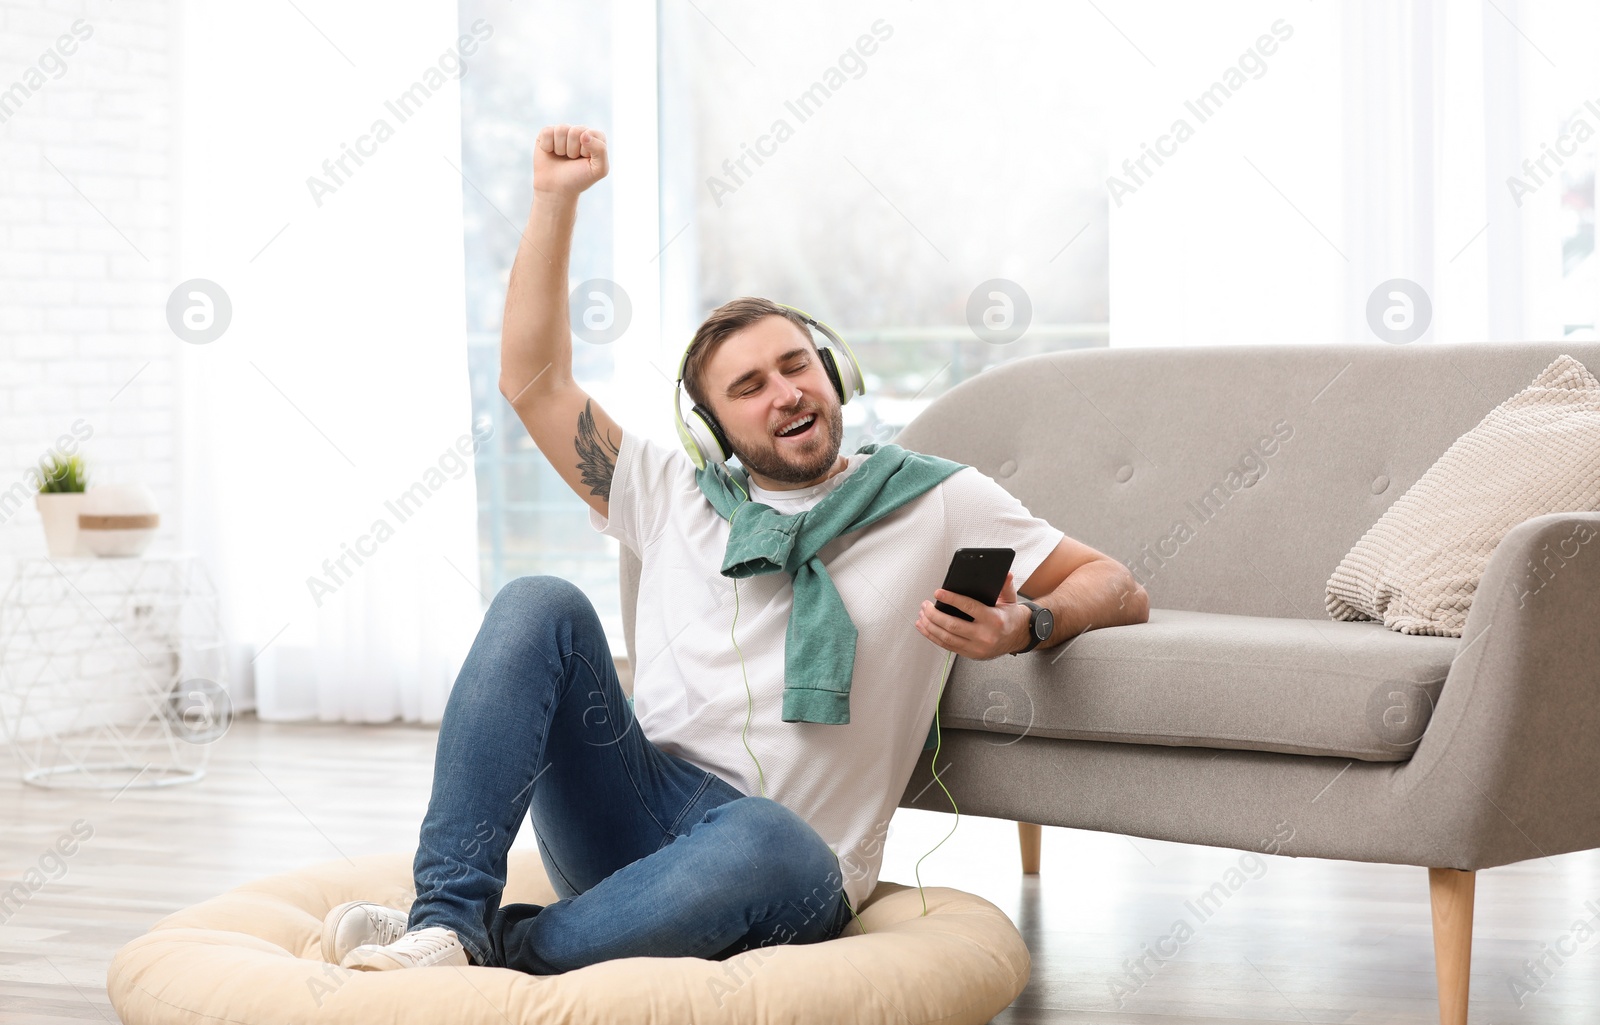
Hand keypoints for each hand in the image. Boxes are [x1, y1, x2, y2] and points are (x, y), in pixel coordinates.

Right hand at [533, 124, 607, 197]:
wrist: (556, 188)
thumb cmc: (579, 178)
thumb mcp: (599, 170)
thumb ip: (601, 150)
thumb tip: (584, 134)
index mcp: (596, 137)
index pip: (591, 134)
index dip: (586, 150)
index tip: (584, 160)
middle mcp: (580, 131)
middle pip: (575, 131)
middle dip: (572, 150)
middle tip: (572, 159)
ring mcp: (563, 131)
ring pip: (561, 130)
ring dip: (560, 149)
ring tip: (562, 156)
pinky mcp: (547, 133)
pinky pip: (547, 132)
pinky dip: (547, 146)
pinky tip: (550, 152)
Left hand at [915, 571, 1030, 659]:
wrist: (1018, 638)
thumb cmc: (1010, 617)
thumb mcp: (1010, 599)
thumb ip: (1005, 586)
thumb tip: (1005, 573)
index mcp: (994, 620)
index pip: (969, 608)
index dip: (951, 599)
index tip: (938, 593)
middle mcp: (985, 636)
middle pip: (952, 625)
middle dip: (934, 614)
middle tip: (925, 605)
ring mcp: (976, 648)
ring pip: (946, 638)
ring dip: (930, 626)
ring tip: (921, 615)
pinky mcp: (970, 654)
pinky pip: (947, 646)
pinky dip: (933, 637)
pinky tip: (925, 627)